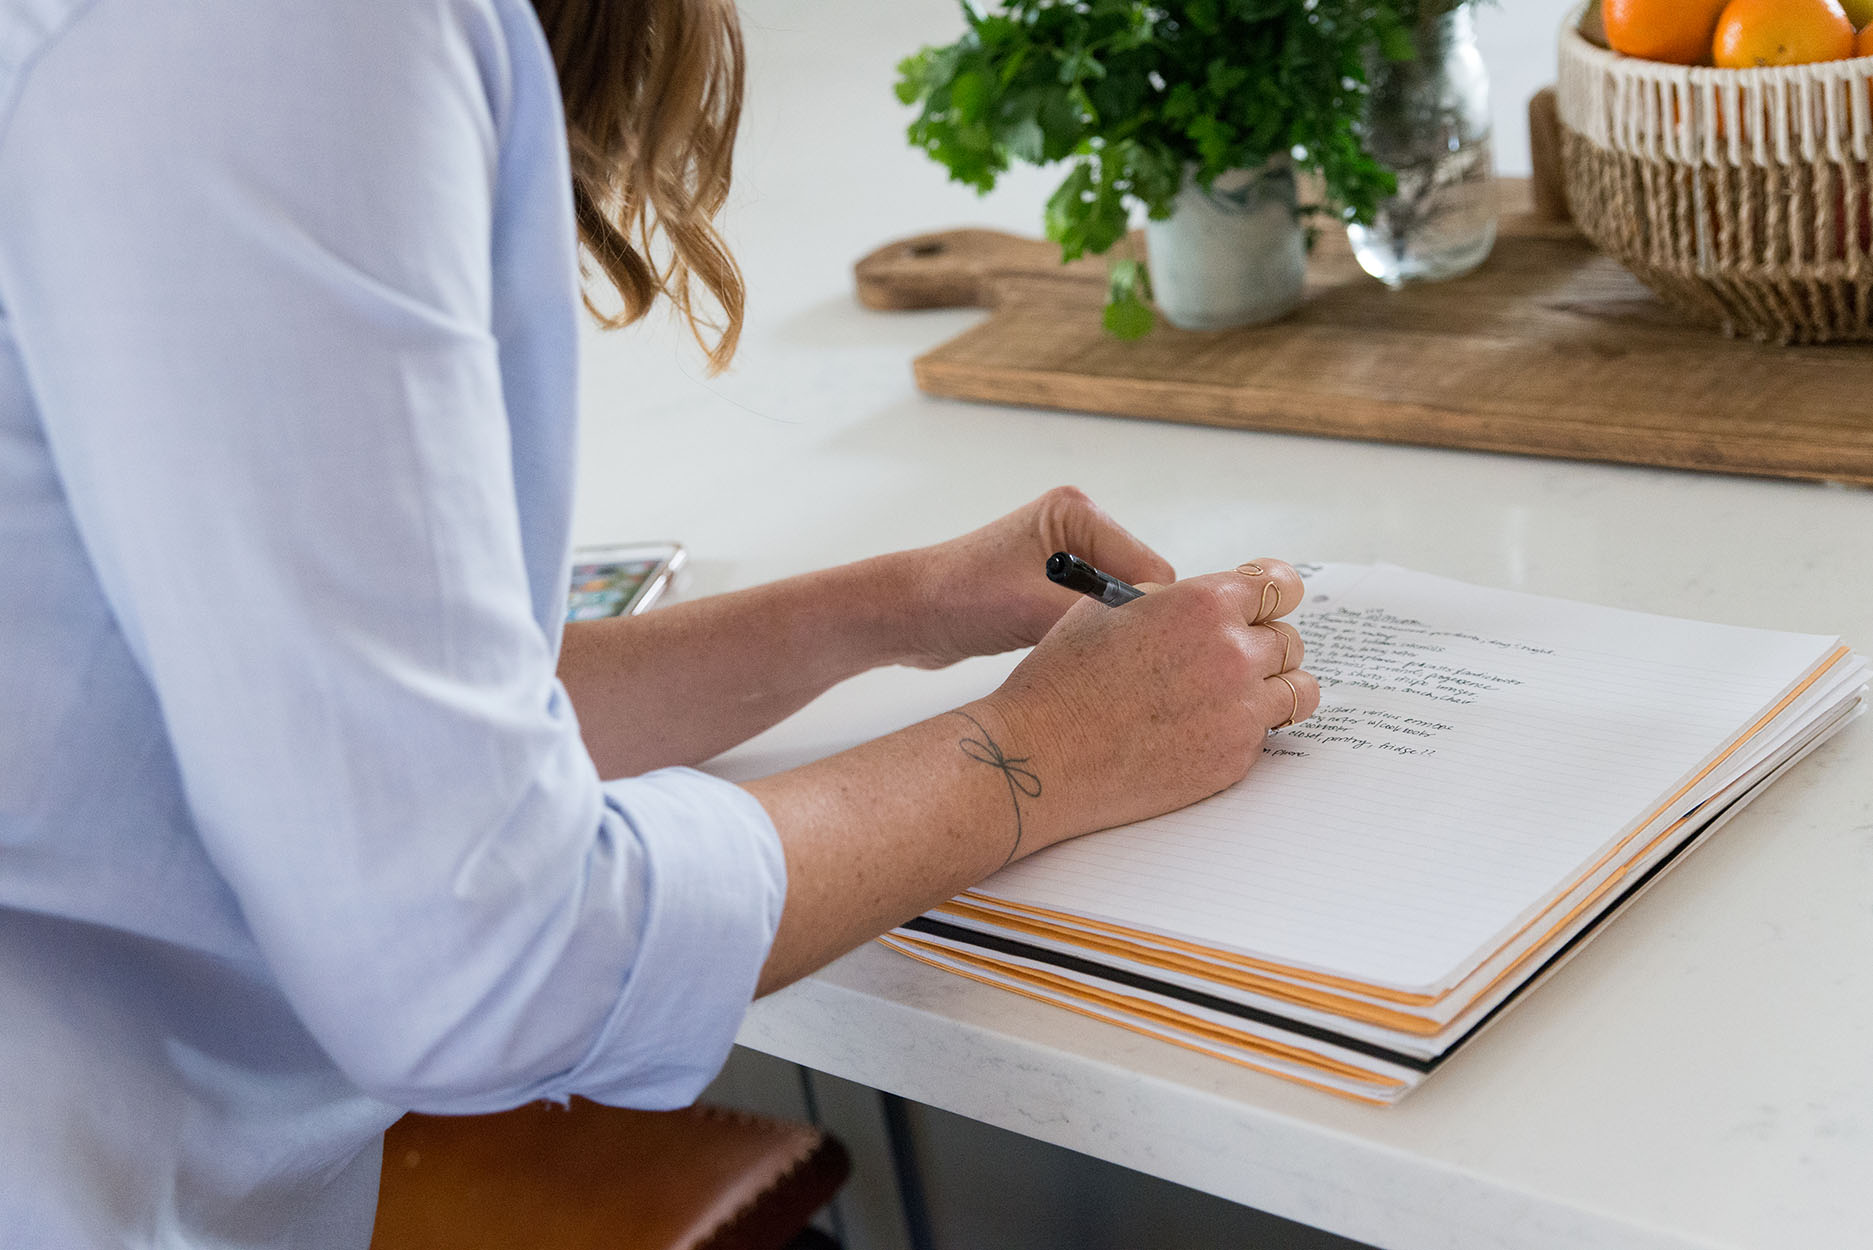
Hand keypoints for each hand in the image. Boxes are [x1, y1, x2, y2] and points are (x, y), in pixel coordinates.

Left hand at [895, 486, 1175, 668]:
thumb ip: (1102, 617)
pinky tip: (1065, 655)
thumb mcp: (1037, 608)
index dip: (1148, 612)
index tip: (1137, 651)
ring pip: (1118, 608)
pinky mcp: (1051, 587)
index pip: (1151, 568)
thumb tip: (1154, 638)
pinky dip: (1087, 639)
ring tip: (1077, 656)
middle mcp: (1076, 527)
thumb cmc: (960, 599)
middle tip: (1110, 661)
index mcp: (1077, 511)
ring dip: (1105, 634)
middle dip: (1127, 624)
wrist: (906, 616)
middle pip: (1141, 586)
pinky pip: (1093, 618)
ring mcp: (1065, 558)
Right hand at [971, 559, 1320, 850]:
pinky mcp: (1235, 759)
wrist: (1043, 755)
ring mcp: (1240, 711)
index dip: (1272, 593)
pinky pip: (1264, 735)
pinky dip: (1243, 729)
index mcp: (1205, 604)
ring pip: (1297, 690)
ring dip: (1272, 688)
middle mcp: (1234, 654)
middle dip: (1265, 643)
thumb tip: (1203, 604)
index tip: (1266, 604)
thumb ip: (1170, 599)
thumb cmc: (1064, 678)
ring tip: (1236, 694)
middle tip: (1233, 657)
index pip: (1279, 584)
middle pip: (1290, 640)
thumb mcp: (1109, 607)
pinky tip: (1201, 729)